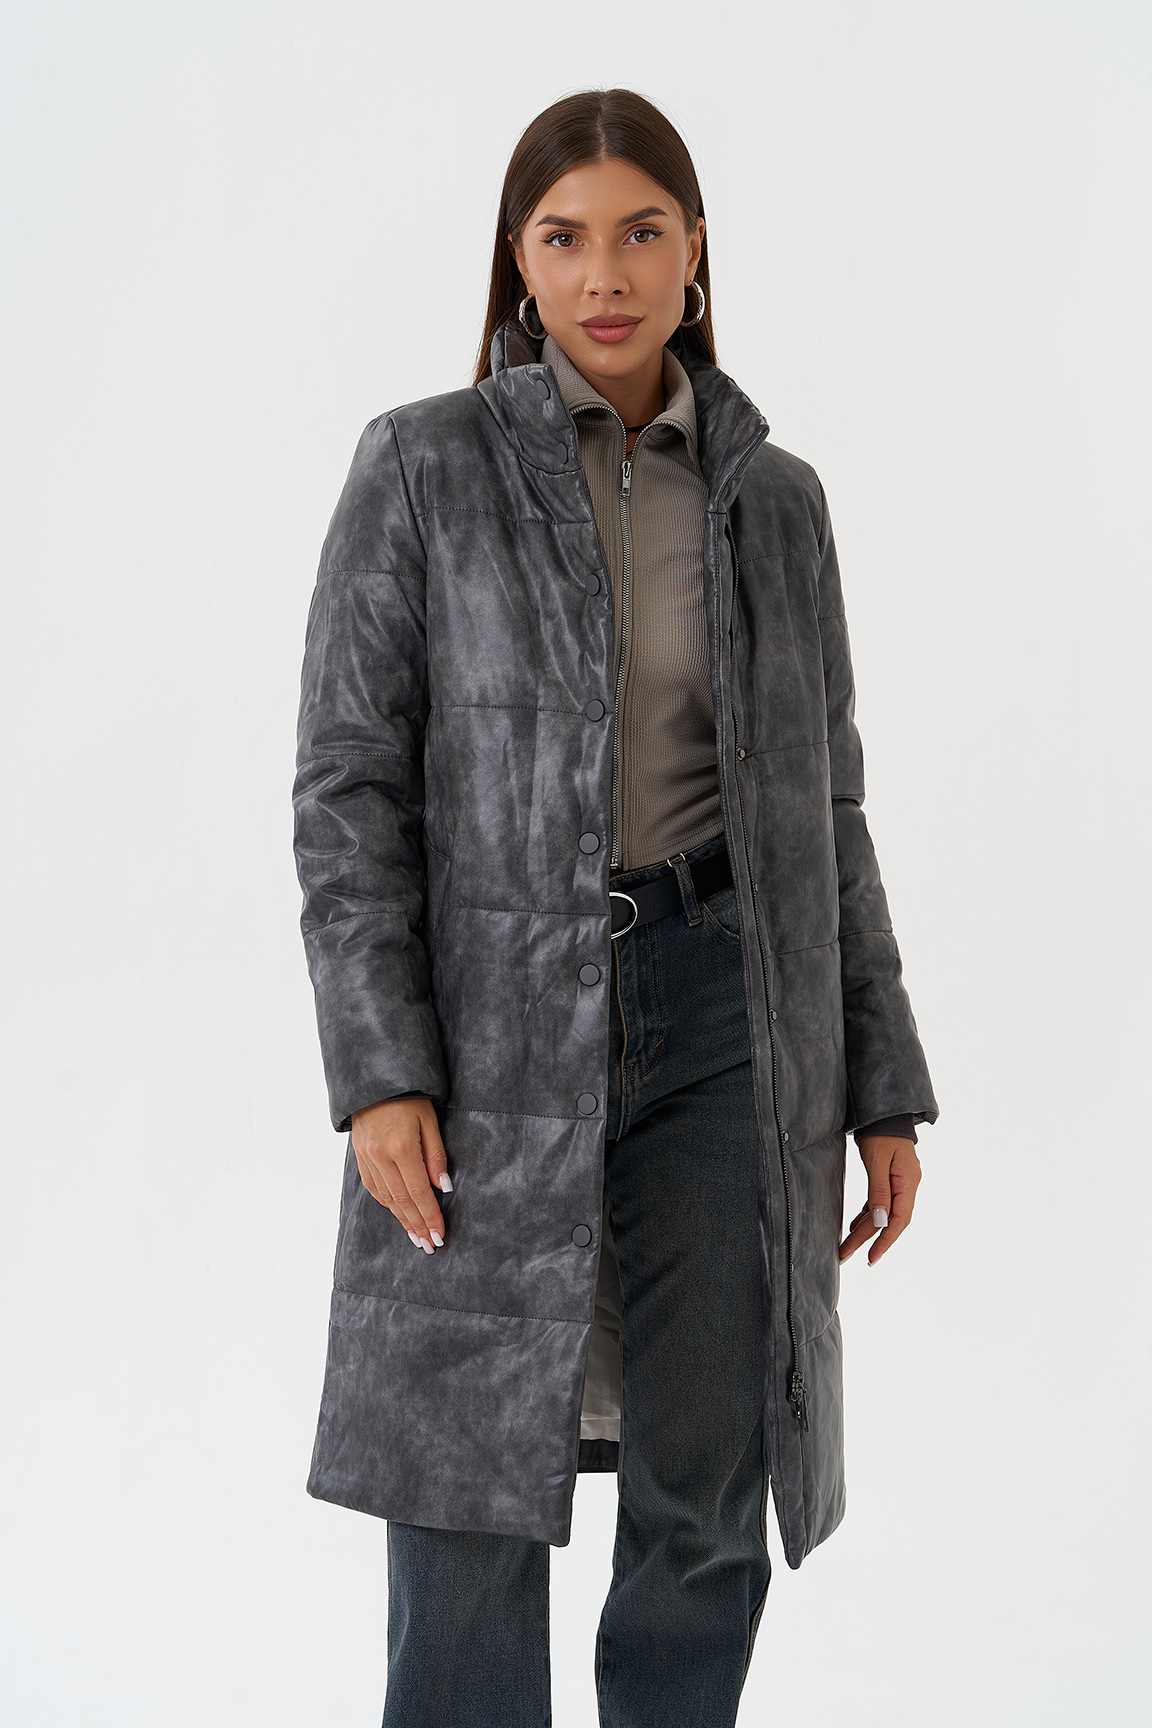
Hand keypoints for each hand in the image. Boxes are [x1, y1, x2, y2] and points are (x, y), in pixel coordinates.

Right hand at [350, 1096, 450, 1253]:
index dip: (430, 1216)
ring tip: (416, 1237)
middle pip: (402, 1201)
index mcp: (401, 1147)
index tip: (440, 1235)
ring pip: (386, 1199)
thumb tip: (443, 1187)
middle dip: (418, 1226)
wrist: (373, 1081)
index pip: (419, 1192)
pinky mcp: (360, 1157)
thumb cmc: (408, 1097)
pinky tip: (398, 1215)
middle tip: (430, 1246)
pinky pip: (374, 1188)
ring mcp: (367, 1158)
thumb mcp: (429, 1119)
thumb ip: (436, 1154)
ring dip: (402, 1221)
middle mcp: (381, 1156)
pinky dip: (387, 1205)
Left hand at [839, 1134, 920, 1266]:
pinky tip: (854, 1226)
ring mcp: (899, 1184)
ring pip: (882, 1214)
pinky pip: (878, 1203)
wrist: (884, 1113)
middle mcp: (907, 1187)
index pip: (899, 1220)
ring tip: (846, 1246)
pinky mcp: (889, 1180)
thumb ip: (879, 1190)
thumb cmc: (881, 1133)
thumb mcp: (877, 1161)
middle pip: (888, 1220)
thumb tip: (881, 1221)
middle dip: (867, 1239)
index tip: (871, 1257)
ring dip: (864, 1230)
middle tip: (846, 1255)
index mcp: (908, 1183)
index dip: (885, 1241)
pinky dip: (866, 1215)